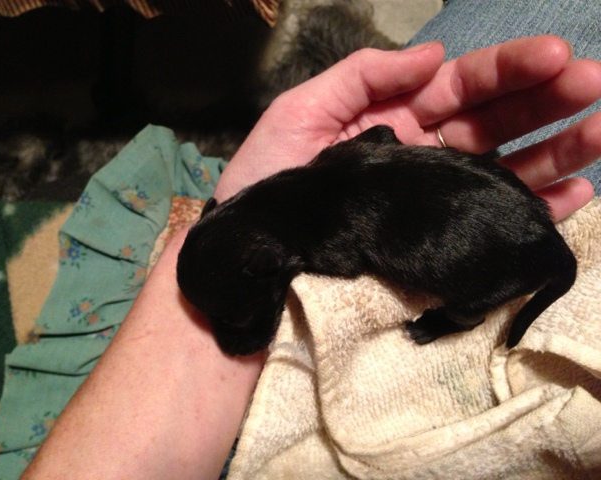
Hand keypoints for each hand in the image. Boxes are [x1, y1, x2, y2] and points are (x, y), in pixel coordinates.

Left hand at [214, 36, 600, 220]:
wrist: (254, 256)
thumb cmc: (268, 180)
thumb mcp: (302, 112)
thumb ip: (364, 76)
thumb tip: (436, 53)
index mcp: (394, 116)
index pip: (461, 85)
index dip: (507, 69)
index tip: (555, 54)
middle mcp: (423, 153)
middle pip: (495, 121)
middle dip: (546, 101)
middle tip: (595, 83)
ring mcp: (434, 197)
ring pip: (507, 167)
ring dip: (558, 150)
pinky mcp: (436, 241)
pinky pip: (494, 219)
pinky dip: (538, 207)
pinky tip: (576, 192)